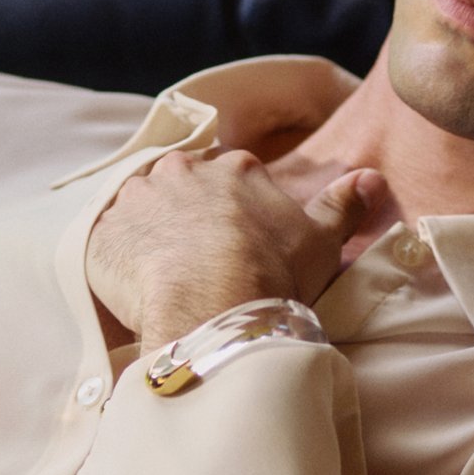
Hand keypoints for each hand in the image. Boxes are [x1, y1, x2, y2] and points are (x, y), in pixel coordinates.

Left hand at [87, 149, 384, 353]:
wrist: (214, 305)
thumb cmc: (273, 274)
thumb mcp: (322, 241)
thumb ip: (344, 205)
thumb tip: (371, 178)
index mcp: (235, 169)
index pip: (228, 181)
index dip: (232, 216)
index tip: (234, 249)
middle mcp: (182, 171)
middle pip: (180, 189)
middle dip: (185, 219)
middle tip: (195, 265)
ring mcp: (138, 197)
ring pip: (139, 210)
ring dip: (146, 236)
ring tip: (160, 278)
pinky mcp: (103, 230)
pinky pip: (104, 240)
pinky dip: (114, 259)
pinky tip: (131, 288)